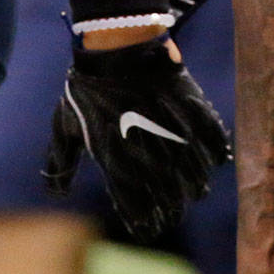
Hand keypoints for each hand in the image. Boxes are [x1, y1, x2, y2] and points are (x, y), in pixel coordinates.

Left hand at [44, 0, 230, 239]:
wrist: (114, 46)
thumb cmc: (85, 87)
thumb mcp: (64, 127)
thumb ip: (59, 163)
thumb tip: (56, 193)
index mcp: (116, 161)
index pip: (134, 206)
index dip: (144, 222)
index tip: (149, 228)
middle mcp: (147, 152)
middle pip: (168, 196)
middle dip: (173, 210)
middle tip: (175, 215)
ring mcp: (172, 130)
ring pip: (193, 172)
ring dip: (196, 186)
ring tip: (197, 192)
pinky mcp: (190, 108)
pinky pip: (211, 137)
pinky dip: (216, 151)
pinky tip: (217, 161)